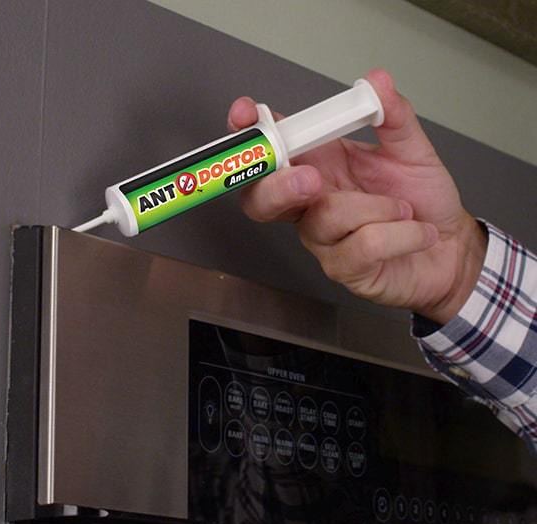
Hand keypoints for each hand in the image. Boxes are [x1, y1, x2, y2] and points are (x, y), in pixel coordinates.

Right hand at [227, 69, 486, 323]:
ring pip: (326, 217)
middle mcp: (310, 205)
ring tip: (406, 210)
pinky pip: (363, 245)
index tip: (244, 113)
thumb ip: (393, 117)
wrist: (451, 248)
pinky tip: (418, 234)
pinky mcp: (343, 270)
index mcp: (318, 167)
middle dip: (278, 187)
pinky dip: (401, 235)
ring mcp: (323, 241)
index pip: (271, 150)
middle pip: (260, 201)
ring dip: (377, 208)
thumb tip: (376, 80)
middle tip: (311, 179)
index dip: (248, 133)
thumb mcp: (412, 151)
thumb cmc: (422, 201)